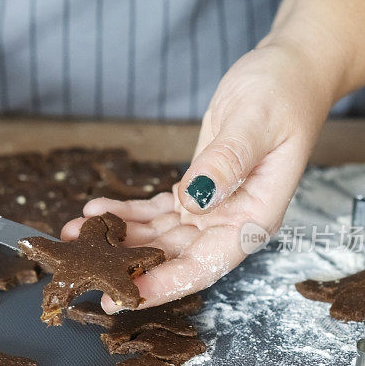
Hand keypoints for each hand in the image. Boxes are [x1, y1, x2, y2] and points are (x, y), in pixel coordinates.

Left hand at [62, 42, 332, 311]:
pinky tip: (97, 209)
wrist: (290, 71)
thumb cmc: (283, 92)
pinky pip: (156, 211)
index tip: (126, 294)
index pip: (205, 265)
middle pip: (173, 258)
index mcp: (254, 217)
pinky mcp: (196, 191)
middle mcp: (232, 221)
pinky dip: (126, 212)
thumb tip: (194, 200)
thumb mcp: (255, 122)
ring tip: (74, 233)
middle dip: (126, 263)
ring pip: (158, 237)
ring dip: (118, 237)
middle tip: (81, 265)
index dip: (164, 283)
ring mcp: (213, 209)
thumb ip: (226, 163)